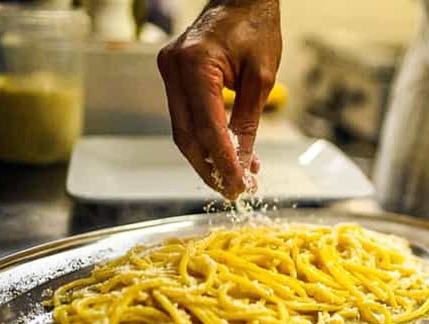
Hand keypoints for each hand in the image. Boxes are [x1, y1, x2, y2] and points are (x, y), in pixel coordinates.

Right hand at [157, 0, 280, 199]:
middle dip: (210, 169)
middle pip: (187, 136)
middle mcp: (173, 69)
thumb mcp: (260, 78)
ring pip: (183, 131)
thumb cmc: (256, 27)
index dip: (223, 163)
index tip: (240, 187)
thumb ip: (248, 122)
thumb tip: (244, 164)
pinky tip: (226, 153)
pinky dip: (204, 138)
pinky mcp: (173, 75)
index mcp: (195, 66)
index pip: (208, 129)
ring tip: (236, 177)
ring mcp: (168, 71)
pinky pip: (186, 116)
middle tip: (235, 191)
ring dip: (208, 158)